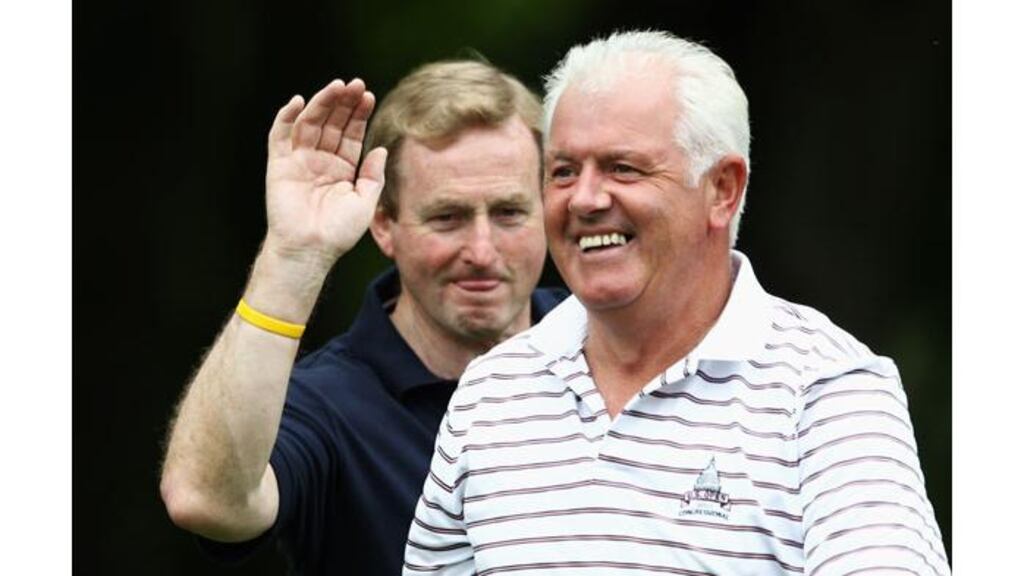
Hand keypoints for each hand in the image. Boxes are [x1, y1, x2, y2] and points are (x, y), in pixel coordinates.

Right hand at [263, 79, 386, 267]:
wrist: (310, 250)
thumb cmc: (338, 232)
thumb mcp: (365, 202)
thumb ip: (373, 175)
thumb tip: (380, 148)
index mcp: (342, 168)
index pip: (351, 134)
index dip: (359, 114)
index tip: (368, 95)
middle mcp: (321, 160)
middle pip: (332, 123)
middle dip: (343, 103)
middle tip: (355, 84)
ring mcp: (299, 161)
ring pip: (310, 123)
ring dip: (321, 103)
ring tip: (336, 87)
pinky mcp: (279, 165)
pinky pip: (280, 136)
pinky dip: (286, 118)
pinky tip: (298, 102)